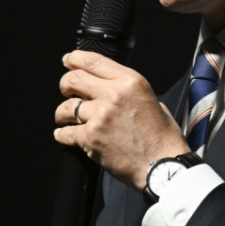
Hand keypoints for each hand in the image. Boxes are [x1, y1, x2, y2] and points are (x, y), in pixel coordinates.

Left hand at [54, 50, 188, 189]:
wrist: (162, 166)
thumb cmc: (161, 137)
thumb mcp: (153, 101)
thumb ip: (128, 91)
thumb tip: (108, 87)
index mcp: (130, 81)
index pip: (93, 61)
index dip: (74, 59)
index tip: (67, 60)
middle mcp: (113, 94)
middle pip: (74, 80)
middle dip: (65, 85)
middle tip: (66, 91)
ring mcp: (100, 116)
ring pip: (67, 107)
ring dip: (63, 112)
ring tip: (65, 117)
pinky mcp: (91, 137)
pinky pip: (66, 132)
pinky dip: (62, 134)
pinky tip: (63, 134)